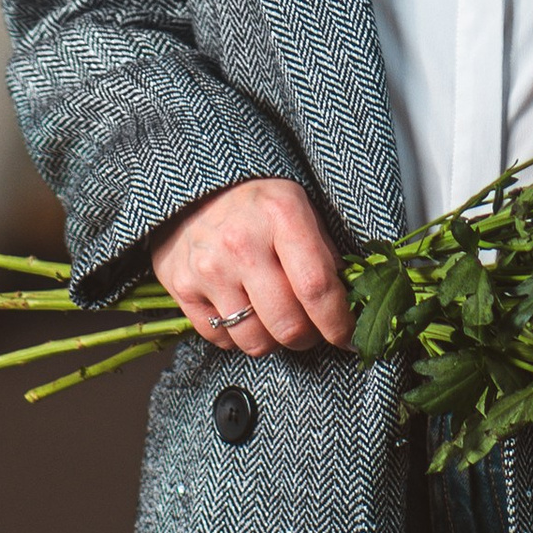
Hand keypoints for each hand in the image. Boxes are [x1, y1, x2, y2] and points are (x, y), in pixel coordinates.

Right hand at [151, 177, 353, 353]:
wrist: (196, 190)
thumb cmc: (259, 204)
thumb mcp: (301, 208)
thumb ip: (326, 255)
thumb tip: (350, 307)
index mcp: (281, 213)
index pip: (317, 288)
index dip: (339, 323)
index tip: (349, 338)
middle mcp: (242, 242)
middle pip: (288, 324)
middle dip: (308, 338)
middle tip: (312, 329)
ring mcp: (209, 267)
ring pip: (255, 341)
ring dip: (274, 341)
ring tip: (277, 318)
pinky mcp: (182, 287)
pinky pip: (222, 340)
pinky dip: (239, 336)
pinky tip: (244, 311)